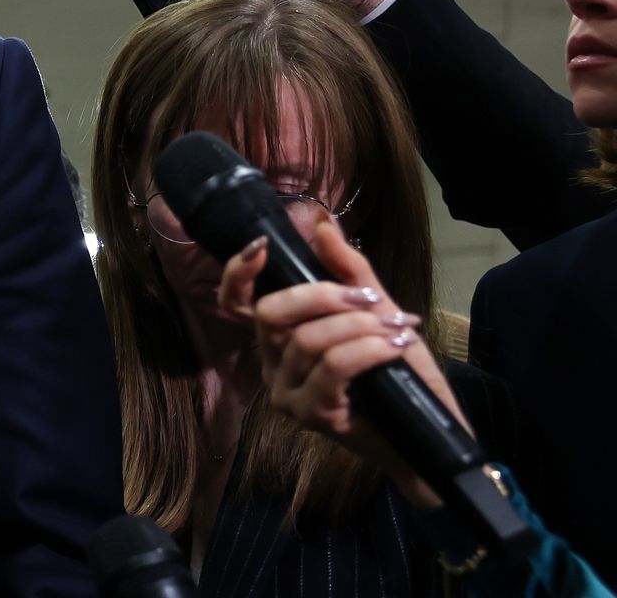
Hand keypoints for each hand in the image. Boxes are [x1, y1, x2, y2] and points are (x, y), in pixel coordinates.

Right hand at [218, 220, 462, 507]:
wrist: (428, 438)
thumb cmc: (400, 377)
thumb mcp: (380, 313)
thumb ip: (350, 273)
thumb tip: (321, 226)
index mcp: (279, 340)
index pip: (236, 304)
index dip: (238, 273)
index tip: (263, 246)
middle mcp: (272, 366)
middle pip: (270, 314)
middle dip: (321, 295)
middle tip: (369, 298)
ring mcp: (287, 394)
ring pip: (309, 340)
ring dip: (361, 326)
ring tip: (399, 329)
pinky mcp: (311, 415)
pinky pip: (333, 366)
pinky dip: (369, 349)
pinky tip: (395, 347)